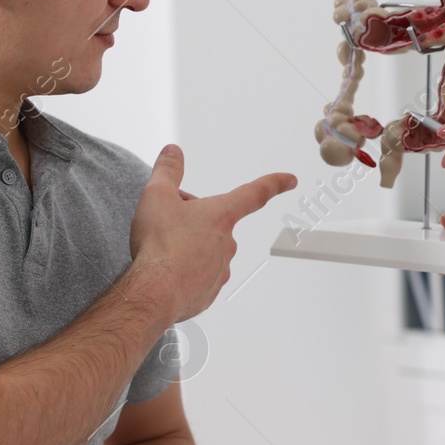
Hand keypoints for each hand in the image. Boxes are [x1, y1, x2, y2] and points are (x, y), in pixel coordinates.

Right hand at [130, 145, 295, 323]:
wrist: (154, 293)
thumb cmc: (159, 245)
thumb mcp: (157, 196)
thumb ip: (168, 171)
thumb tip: (173, 151)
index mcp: (221, 215)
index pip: (254, 193)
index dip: (274, 183)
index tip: (291, 180)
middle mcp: (227, 243)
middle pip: (214, 222)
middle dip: (192, 218)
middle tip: (164, 223)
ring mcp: (220, 270)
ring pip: (205, 249)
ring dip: (187, 246)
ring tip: (161, 250)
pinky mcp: (208, 292)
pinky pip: (197, 275)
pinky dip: (183, 271)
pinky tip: (165, 270)